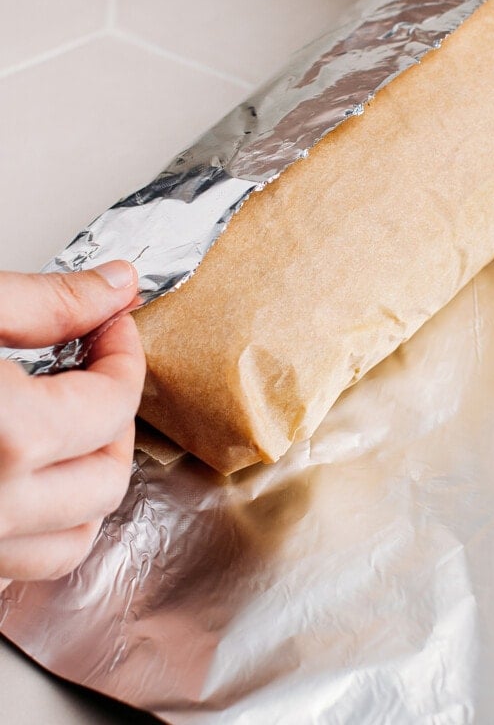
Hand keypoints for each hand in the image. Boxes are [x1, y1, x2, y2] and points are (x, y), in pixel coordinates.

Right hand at [0, 262, 144, 589]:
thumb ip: (44, 300)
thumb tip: (113, 285)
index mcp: (8, 435)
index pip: (112, 402)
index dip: (124, 355)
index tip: (111, 325)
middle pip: (109, 476)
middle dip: (115, 416)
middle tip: (94, 371)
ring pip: (75, 538)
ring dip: (88, 480)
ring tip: (66, 424)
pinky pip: (24, 565)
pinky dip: (44, 523)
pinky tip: (28, 474)